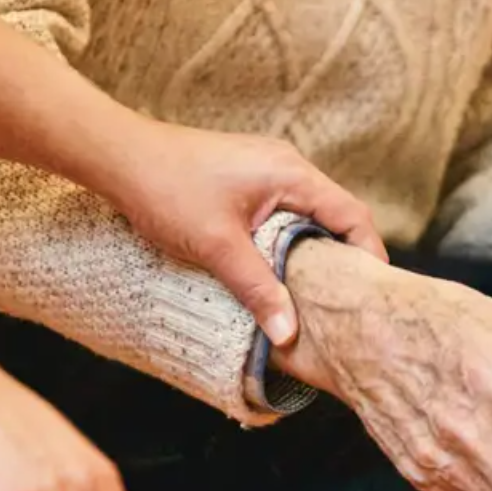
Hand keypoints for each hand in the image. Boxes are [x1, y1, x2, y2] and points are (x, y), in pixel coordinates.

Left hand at [102, 120, 387, 346]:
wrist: (119, 157)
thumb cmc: (167, 189)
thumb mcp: (217, 247)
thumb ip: (258, 289)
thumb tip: (289, 333)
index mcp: (292, 174)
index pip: (353, 215)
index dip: (369, 255)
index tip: (372, 294)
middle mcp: (287, 166)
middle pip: (336, 215)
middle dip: (343, 259)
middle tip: (346, 303)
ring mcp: (266, 170)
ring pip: (307, 216)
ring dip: (312, 251)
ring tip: (314, 295)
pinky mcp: (245, 179)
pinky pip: (283, 212)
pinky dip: (288, 241)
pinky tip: (276, 271)